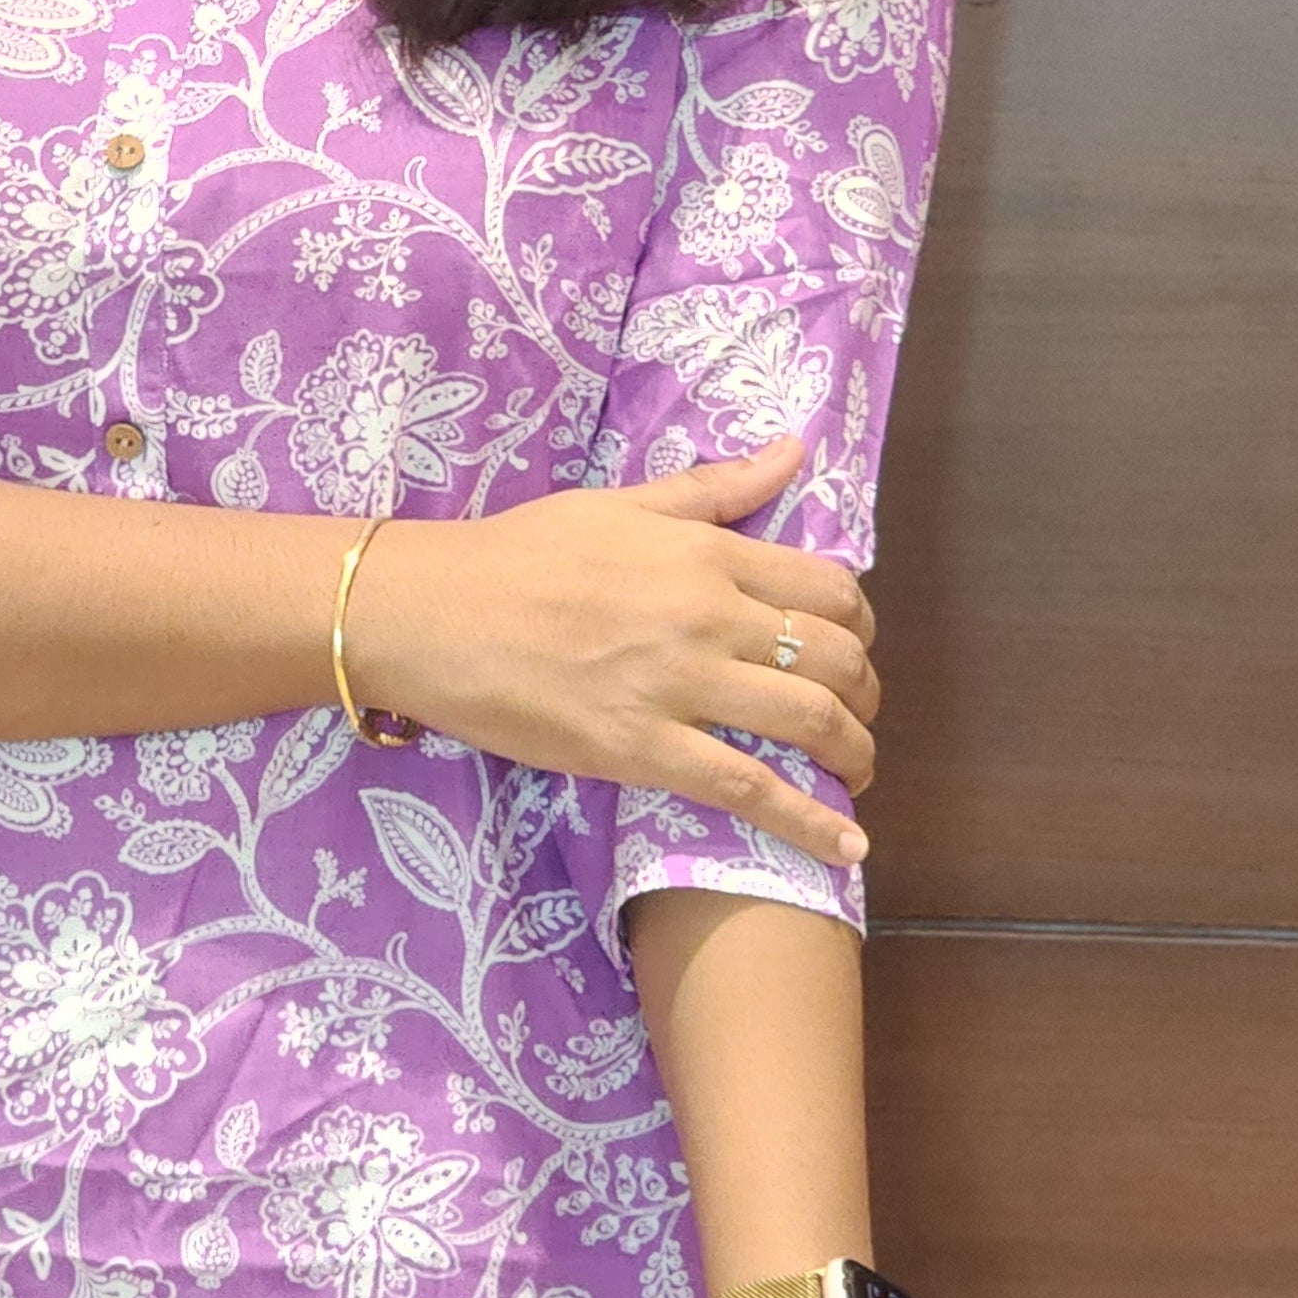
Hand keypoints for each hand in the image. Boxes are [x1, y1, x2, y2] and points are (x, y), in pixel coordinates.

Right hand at [351, 434, 877, 867]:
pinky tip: (845, 847)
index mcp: (704, 552)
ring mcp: (677, 683)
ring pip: (810, 723)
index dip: (860, 626)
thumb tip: (796, 450)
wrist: (431, 613)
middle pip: (835, 659)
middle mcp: (707, 614)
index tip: (852, 650)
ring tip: (853, 778)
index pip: (828, 587)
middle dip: (865, 696)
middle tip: (855, 720)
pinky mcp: (641, 748)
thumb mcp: (620, 504)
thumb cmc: (518, 554)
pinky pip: (748, 789)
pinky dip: (808, 823)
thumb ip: (714, 488)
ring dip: (853, 756)